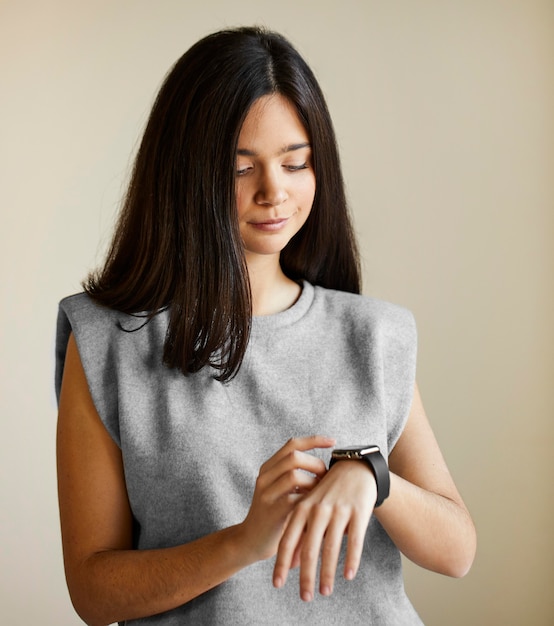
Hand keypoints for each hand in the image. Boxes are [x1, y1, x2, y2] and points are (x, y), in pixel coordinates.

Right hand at [237, 436, 334, 563]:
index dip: (314, 440)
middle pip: (294, 456)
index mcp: (269, 467)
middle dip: (316, 464)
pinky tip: (313, 509)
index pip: (292, 444)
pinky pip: (293, 499)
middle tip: (325, 478)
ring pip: (294, 475)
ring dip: (313, 484)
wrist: (251, 540)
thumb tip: (328, 466)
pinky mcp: (271, 512)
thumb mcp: (282, 490)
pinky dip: (308, 502)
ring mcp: (266, 493)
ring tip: (320, 495)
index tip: (333, 442)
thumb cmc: (276, 514)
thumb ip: (297, 476)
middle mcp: (265, 476)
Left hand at [273, 460, 376, 600]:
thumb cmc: (329, 493)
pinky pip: (354, 540)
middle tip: (305, 598)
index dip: (282, 563)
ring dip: (327, 573)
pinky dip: (351, 560)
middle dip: (306, 576)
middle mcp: (318, 509)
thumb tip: (290, 565)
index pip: (288, 539)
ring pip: (331, 547)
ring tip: (325, 592)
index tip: (277, 584)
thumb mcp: (311, 509)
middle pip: (309, 548)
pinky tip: (348, 576)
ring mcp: (338, 510)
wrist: (355, 469)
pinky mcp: (358, 511)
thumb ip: (301, 534)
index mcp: (302, 507)